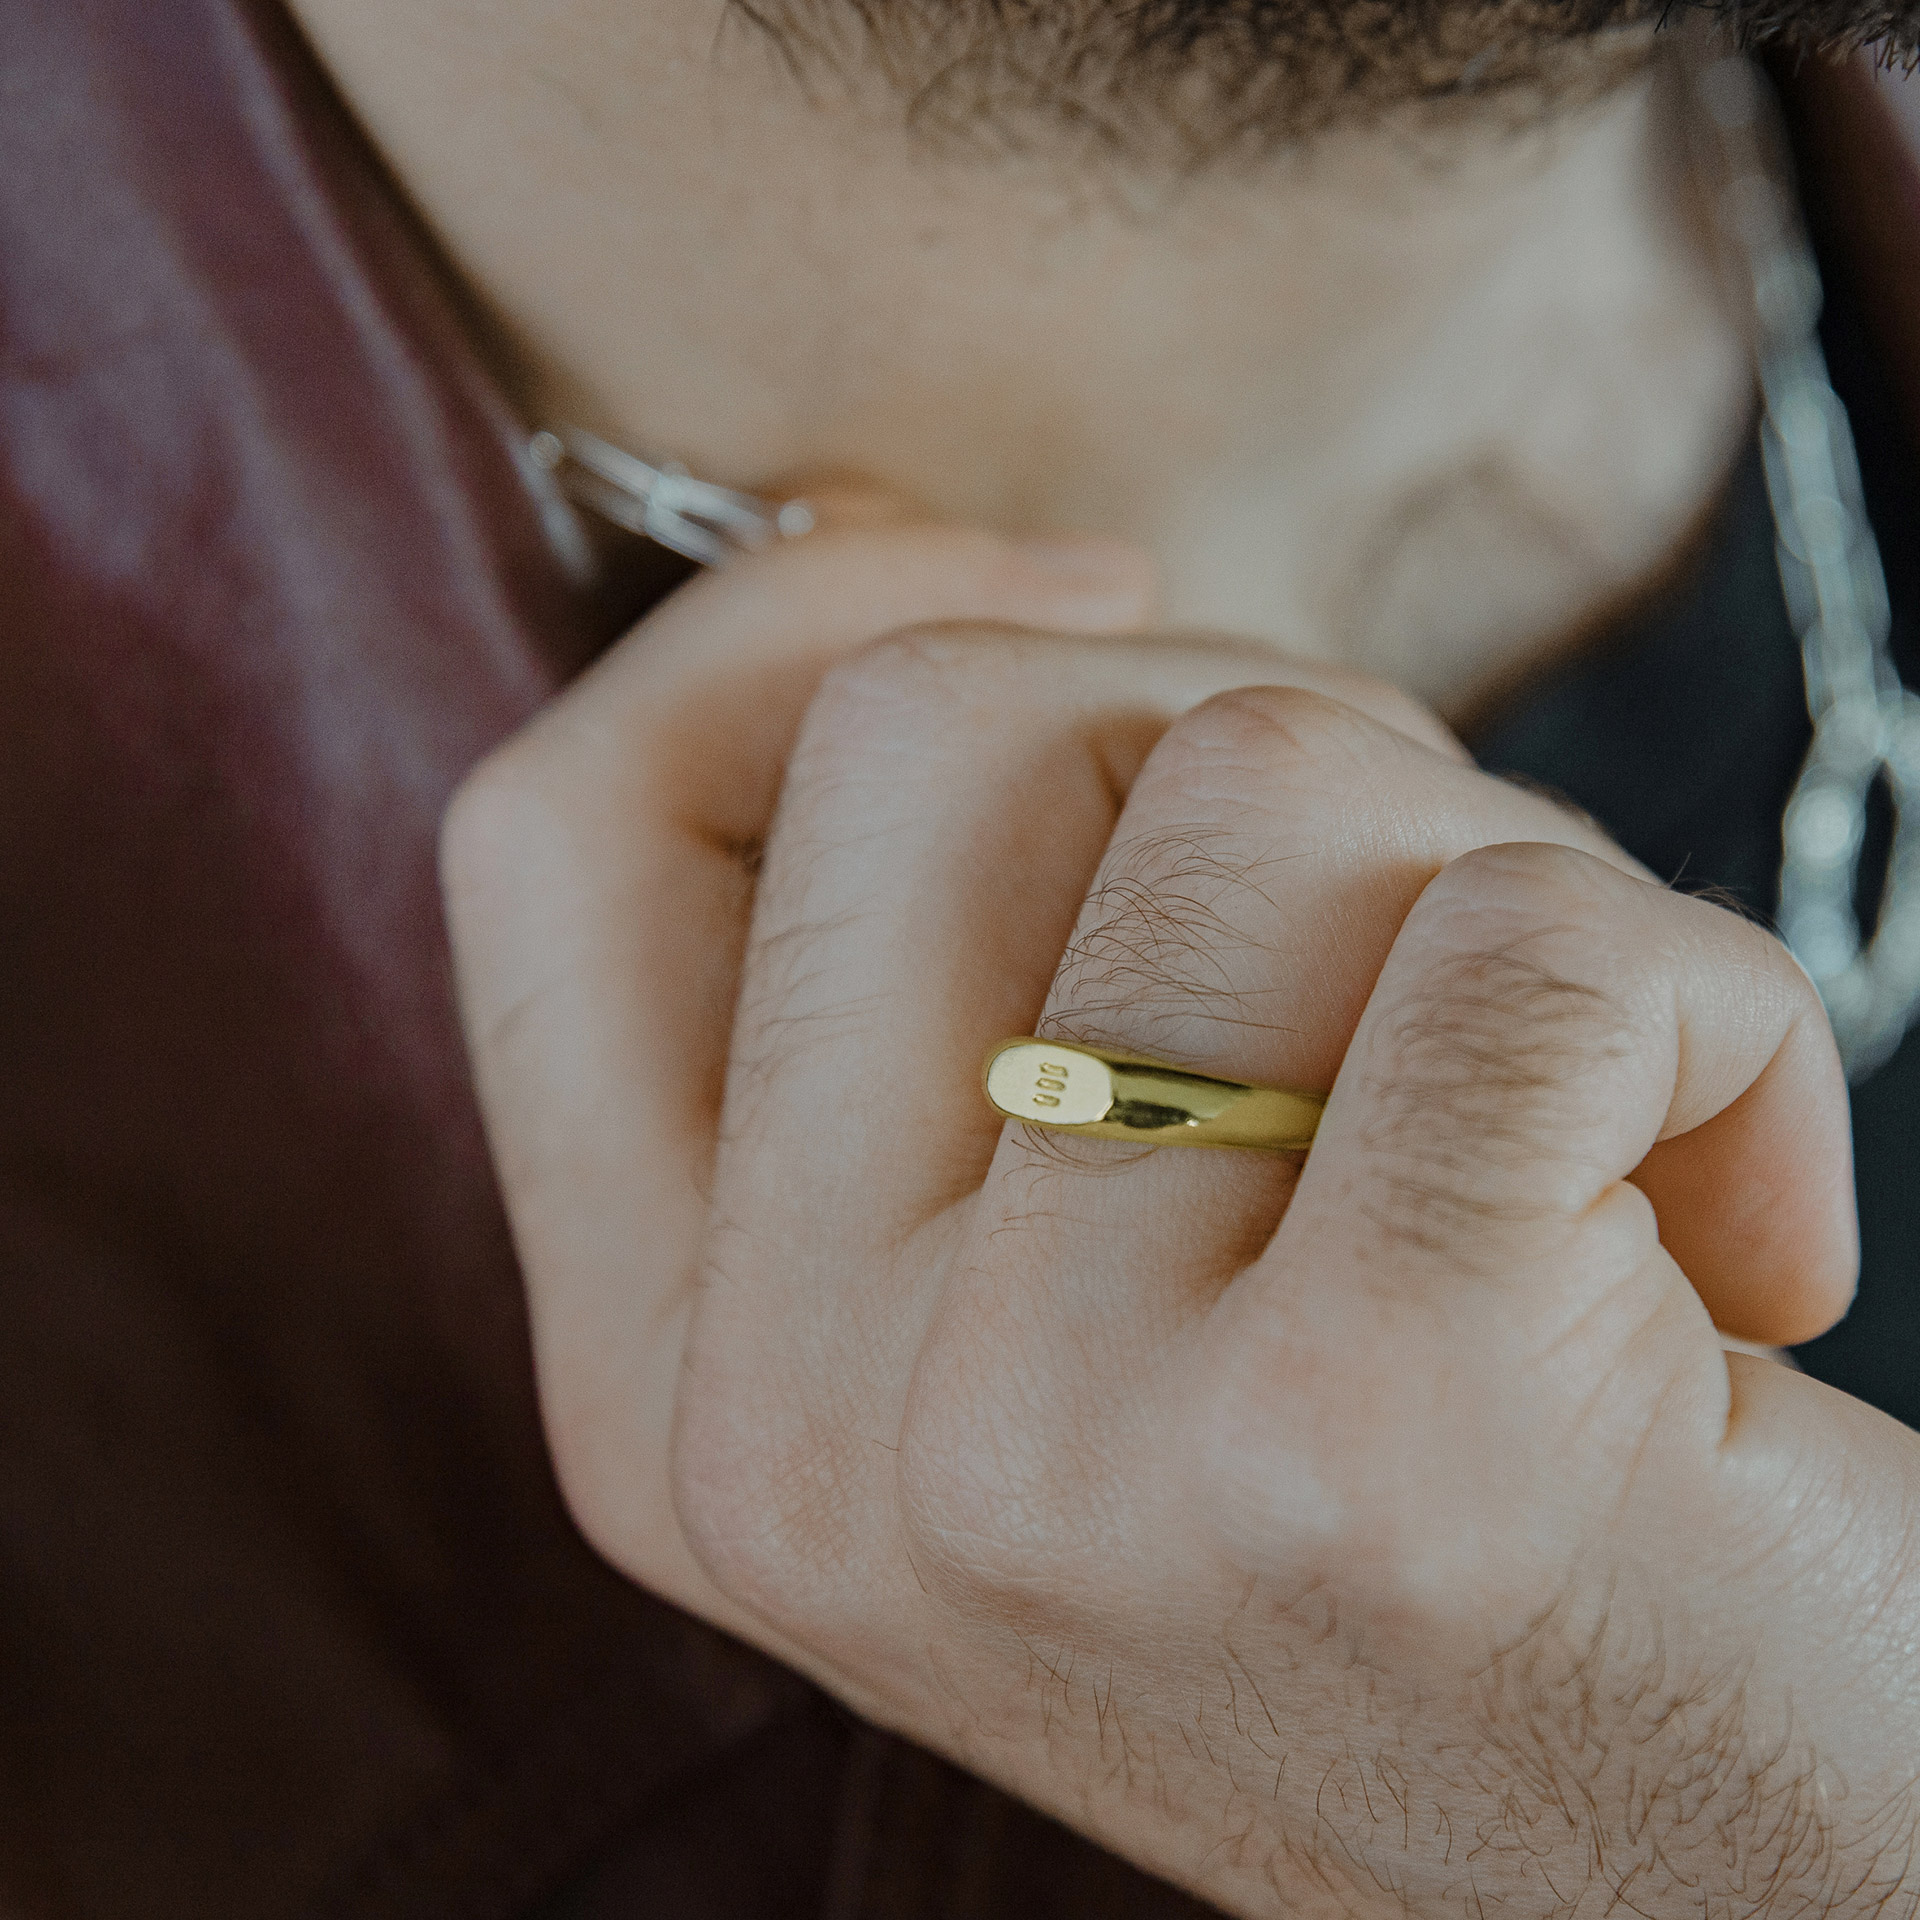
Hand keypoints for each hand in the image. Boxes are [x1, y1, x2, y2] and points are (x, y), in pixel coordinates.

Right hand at [442, 520, 1919, 1919]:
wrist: (1684, 1895)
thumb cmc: (1383, 1530)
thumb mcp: (1040, 1301)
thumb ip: (919, 992)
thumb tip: (935, 573)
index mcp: (675, 1391)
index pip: (554, 841)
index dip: (784, 621)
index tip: (1068, 593)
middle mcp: (798, 1439)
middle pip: (926, 727)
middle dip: (1231, 711)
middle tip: (1399, 920)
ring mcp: (1054, 1453)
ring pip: (1257, 774)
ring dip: (1497, 870)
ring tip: (1572, 1118)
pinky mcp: (1374, 1433)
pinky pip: (1539, 936)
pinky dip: (1714, 1010)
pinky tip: (1726, 1227)